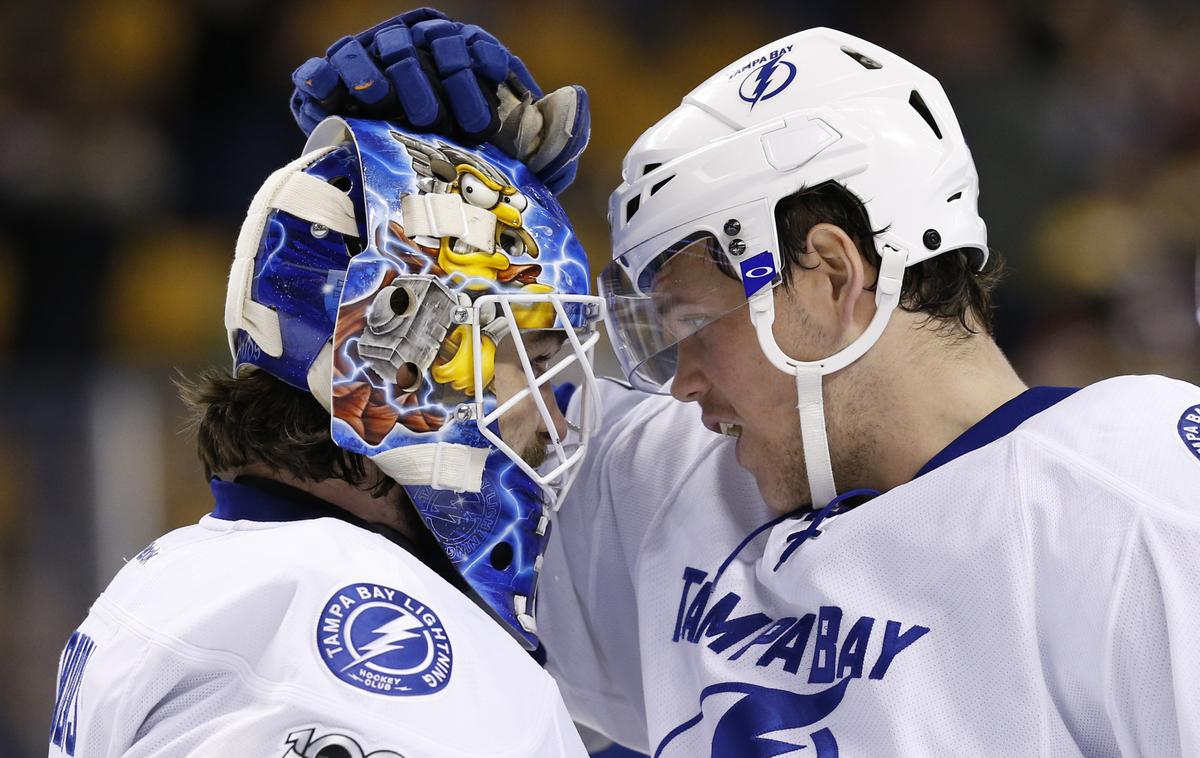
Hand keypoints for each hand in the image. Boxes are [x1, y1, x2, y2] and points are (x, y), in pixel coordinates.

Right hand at [290, 8, 588, 192]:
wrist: (380, 205)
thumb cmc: (454, 181)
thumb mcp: (507, 167)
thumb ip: (546, 144)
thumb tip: (576, 103)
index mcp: (454, 64)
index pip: (470, 45)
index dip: (481, 59)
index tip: (493, 77)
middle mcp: (413, 56)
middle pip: (430, 43)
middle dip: (441, 74)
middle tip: (443, 116)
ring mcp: (369, 66)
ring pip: (382, 50)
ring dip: (393, 75)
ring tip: (401, 108)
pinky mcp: (325, 87)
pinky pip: (323, 70)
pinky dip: (330, 77)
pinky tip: (342, 96)